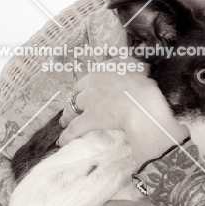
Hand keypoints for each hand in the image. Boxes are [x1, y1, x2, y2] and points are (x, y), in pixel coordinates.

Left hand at [58, 58, 189, 166]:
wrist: (142, 103)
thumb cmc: (143, 86)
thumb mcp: (137, 67)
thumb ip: (129, 65)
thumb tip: (133, 64)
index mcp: (101, 72)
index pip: (88, 79)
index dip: (86, 87)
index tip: (86, 91)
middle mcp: (92, 85)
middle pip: (76, 93)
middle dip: (74, 100)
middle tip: (73, 107)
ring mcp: (89, 103)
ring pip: (71, 109)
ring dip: (67, 116)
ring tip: (64, 122)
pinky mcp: (89, 119)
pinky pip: (74, 128)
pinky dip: (67, 136)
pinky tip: (61, 141)